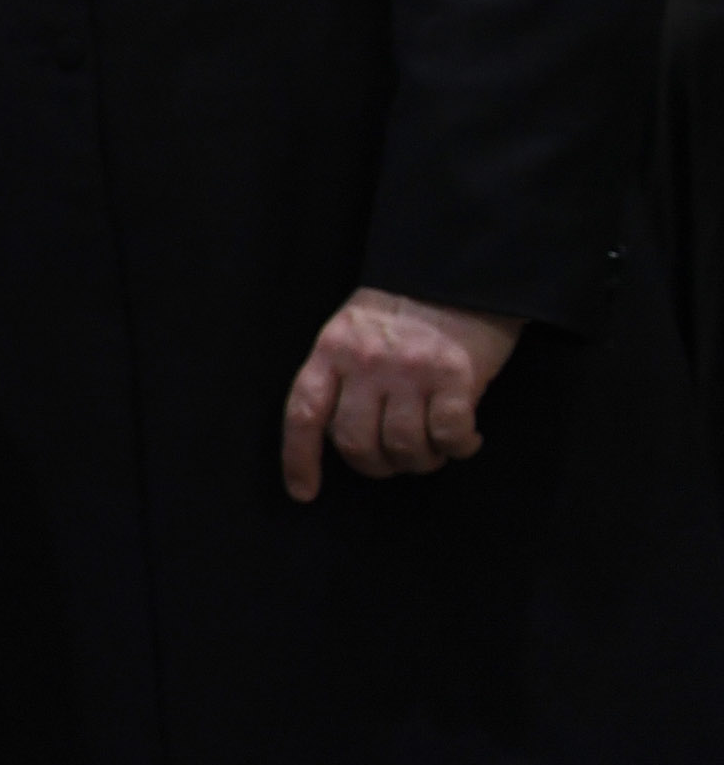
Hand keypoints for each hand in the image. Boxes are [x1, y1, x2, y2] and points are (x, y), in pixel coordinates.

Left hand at [280, 286, 523, 502]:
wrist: (456, 273)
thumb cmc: (401, 311)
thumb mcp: (351, 332)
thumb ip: (340, 378)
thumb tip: (341, 441)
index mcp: (331, 350)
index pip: (302, 413)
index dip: (299, 459)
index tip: (303, 492)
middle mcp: (365, 362)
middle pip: (355, 442)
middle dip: (375, 465)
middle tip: (395, 459)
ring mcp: (410, 369)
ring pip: (403, 446)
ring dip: (420, 461)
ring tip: (431, 449)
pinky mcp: (456, 375)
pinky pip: (449, 435)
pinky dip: (458, 447)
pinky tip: (465, 440)